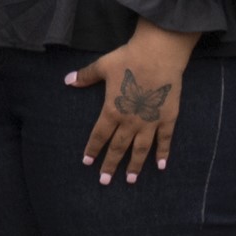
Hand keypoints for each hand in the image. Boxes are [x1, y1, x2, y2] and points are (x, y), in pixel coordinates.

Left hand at [67, 22, 197, 185]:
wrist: (159, 54)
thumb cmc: (128, 59)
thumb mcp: (102, 66)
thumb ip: (85, 76)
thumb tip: (67, 80)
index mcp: (112, 110)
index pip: (99, 135)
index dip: (93, 149)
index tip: (87, 162)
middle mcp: (130, 121)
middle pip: (118, 147)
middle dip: (110, 165)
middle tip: (104, 181)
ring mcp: (150, 121)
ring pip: (141, 149)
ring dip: (135, 165)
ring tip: (131, 180)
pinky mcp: (168, 118)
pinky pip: (165, 140)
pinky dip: (163, 153)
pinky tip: (161, 166)